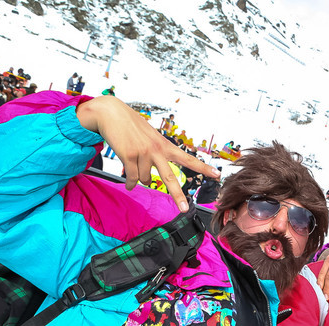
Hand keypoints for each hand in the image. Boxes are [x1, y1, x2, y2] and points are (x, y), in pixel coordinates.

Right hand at [75, 96, 218, 212]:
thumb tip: (146, 181)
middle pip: (169, 178)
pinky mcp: (129, 156)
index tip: (217, 175)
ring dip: (139, 178)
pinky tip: (128, 184)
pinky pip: (131, 178)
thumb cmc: (131, 126)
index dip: (203, 168)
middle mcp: (157, 150)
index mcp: (165, 145)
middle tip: (184, 209)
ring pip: (144, 179)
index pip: (188, 158)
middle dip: (177, 195)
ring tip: (133, 164)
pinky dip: (129, 183)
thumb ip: (153, 156)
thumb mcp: (150, 137)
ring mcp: (143, 154)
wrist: (111, 113)